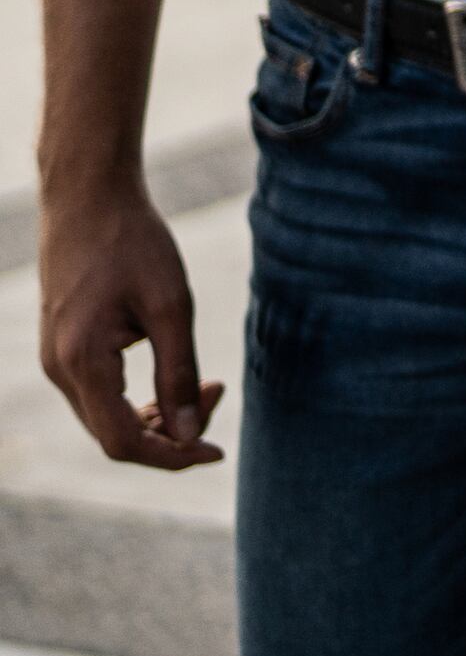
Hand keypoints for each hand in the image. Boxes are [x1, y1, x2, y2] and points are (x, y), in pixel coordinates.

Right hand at [34, 183, 220, 467]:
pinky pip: (100, 395)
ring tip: (207, 384)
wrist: (88, 199)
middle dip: (171, 433)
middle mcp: (59, 370)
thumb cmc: (132, 243)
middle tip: (219, 392)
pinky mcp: (64, 348)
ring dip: (157, 416)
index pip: (122, 442)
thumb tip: (190, 435)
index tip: (217, 451)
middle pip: (114, 435)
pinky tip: (175, 374)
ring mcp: (56, 361)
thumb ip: (178, 373)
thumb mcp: (170, 305)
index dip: (171, 456)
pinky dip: (139, 398)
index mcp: (82, 362)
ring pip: (106, 418)